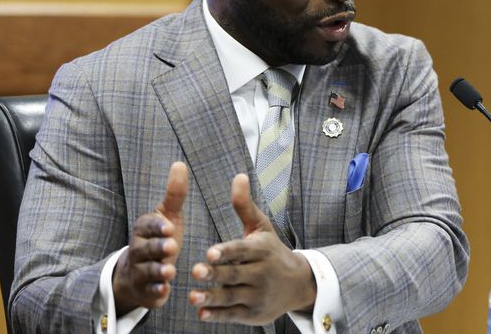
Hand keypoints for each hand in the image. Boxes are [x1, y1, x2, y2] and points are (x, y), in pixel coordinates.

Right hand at [112, 161, 188, 314]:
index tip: (169, 227)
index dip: (157, 227)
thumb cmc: (158, 238)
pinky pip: (149, 293)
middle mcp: (138, 250)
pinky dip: (156, 292)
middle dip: (157, 248)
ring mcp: (140, 272)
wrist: (137, 272)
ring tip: (170, 271)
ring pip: (147, 272)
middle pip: (146, 249)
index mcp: (143, 230)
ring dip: (157, 271)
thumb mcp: (168, 216)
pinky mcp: (145, 292)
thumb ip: (175, 194)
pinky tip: (165, 292)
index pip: (147, 226)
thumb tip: (180, 164)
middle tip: (171, 247)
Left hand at [189, 174, 316, 324]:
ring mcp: (258, 295)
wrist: (297, 284)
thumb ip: (245, 205)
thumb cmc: (272, 251)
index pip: (241, 250)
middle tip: (195, 271)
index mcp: (261, 250)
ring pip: (232, 296)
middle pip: (234, 274)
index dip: (226, 251)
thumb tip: (239, 176)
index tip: (210, 251)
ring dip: (212, 297)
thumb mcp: (261, 227)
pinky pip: (233, 314)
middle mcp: (261, 273)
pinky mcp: (253, 313)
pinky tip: (202, 313)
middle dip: (215, 274)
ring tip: (192, 296)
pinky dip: (218, 315)